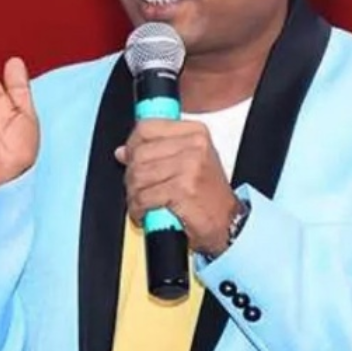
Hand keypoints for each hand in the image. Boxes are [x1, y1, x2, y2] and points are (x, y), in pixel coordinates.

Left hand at [115, 119, 236, 255]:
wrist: (228, 222)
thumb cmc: (208, 194)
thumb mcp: (188, 162)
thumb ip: (157, 152)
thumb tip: (123, 152)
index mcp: (195, 133)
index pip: (147, 128)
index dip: (132, 145)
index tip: (130, 158)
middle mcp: (194, 146)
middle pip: (139, 153)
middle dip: (131, 175)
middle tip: (138, 188)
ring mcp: (189, 167)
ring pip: (139, 175)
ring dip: (134, 194)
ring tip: (142, 203)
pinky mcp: (182, 189)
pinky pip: (144, 197)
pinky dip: (138, 209)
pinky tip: (145, 213)